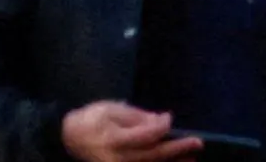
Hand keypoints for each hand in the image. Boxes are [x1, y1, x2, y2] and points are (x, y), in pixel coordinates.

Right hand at [61, 101, 202, 161]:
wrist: (69, 139)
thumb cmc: (90, 119)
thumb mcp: (110, 108)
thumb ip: (136, 116)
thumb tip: (160, 120)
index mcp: (114, 138)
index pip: (146, 135)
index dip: (161, 126)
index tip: (169, 118)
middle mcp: (118, 158)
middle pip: (153, 155)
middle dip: (176, 149)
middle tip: (197, 143)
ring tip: (191, 159)